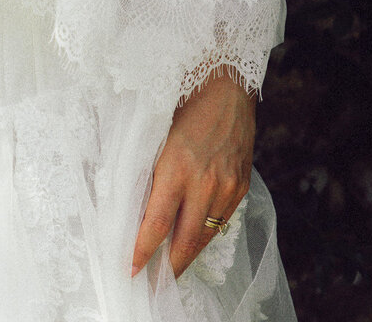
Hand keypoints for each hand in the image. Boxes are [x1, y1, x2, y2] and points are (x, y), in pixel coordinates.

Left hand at [131, 70, 254, 280]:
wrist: (226, 84)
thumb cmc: (182, 101)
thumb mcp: (156, 133)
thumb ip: (147, 169)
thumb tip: (130, 203)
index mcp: (176, 167)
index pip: (156, 224)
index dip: (142, 252)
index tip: (130, 270)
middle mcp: (205, 183)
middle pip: (184, 242)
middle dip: (168, 269)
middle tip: (152, 287)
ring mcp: (227, 187)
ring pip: (205, 237)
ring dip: (187, 256)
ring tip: (170, 271)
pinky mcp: (242, 187)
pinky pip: (221, 221)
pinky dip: (206, 234)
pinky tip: (193, 240)